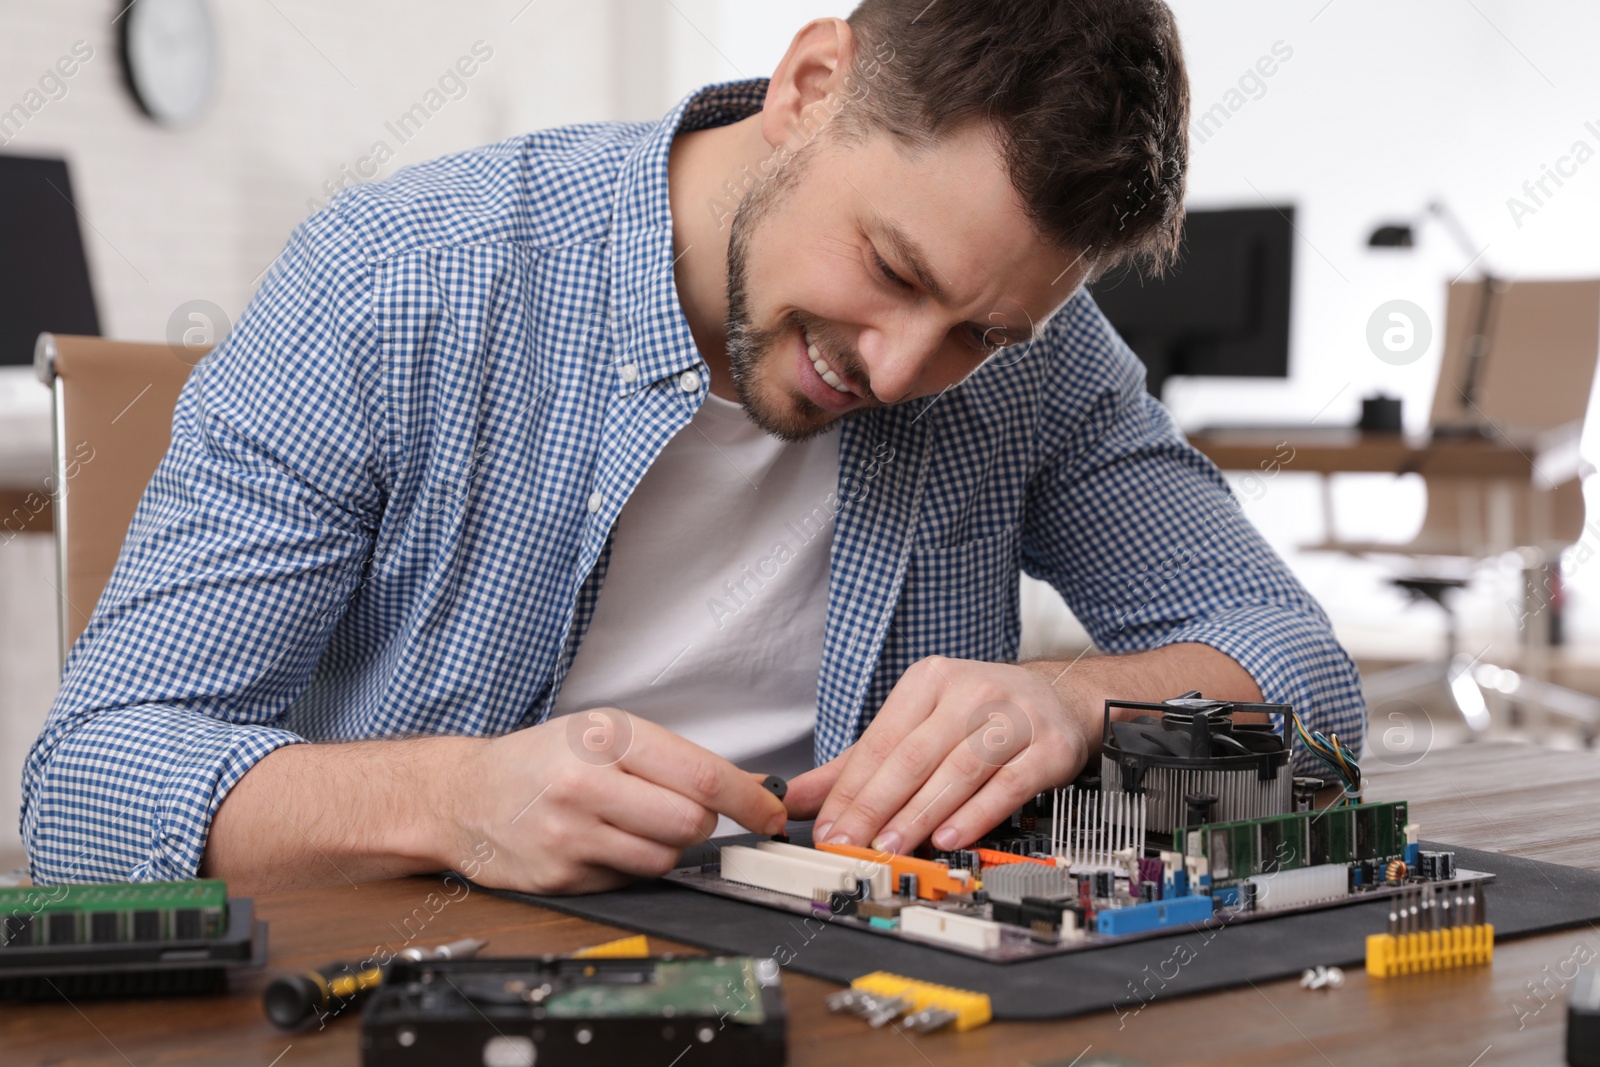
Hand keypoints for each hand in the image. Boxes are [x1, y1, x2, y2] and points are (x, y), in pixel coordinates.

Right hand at [453, 709, 788, 894]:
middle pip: (690, 823)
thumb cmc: (542, 759)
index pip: (700, 775)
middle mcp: (587, 783)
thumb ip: (676, 759)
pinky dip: (630, 865)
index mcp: (607, 737)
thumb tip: (750, 786)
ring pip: (664, 858)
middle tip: (683, 812)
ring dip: (666, 847)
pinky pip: (629, 879)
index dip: (748, 800)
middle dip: (702, 824)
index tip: (771, 812)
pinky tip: (602, 842)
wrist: (464, 795)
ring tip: (633, 823)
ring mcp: (572, 834)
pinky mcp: (562, 876)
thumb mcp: (605, 733)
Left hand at [785, 657, 1091, 854]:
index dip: (849, 790)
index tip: (827, 828)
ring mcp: (1013, 718)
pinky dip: (976, 814)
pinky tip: (949, 837)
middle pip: (913, 757)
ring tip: (890, 847)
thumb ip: (858, 764)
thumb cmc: (979, 715)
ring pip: (957, 772)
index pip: (880, 742)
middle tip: (851, 845)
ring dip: (919, 815)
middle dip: (876, 808)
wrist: (1059, 697)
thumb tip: (796, 798)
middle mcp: (970, 692)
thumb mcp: (918, 724)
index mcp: (929, 681)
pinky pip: (1008, 785)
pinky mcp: (1048, 748)